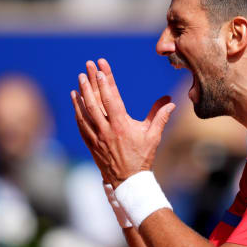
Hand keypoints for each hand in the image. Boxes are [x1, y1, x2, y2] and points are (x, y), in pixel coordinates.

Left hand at [70, 59, 175, 187]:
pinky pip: (81, 123)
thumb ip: (160, 116)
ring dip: (82, 93)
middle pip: (95, 101)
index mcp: (121, 125)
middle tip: (88, 65)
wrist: (127, 180)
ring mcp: (96, 136)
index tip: (101, 66)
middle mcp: (106, 129)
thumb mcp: (153, 136)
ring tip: (80, 78)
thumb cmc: (142, 157)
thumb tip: (170, 101)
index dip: (106, 80)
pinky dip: (78, 110)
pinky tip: (76, 100)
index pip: (111, 97)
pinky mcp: (91, 143)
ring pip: (85, 111)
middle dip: (91, 81)